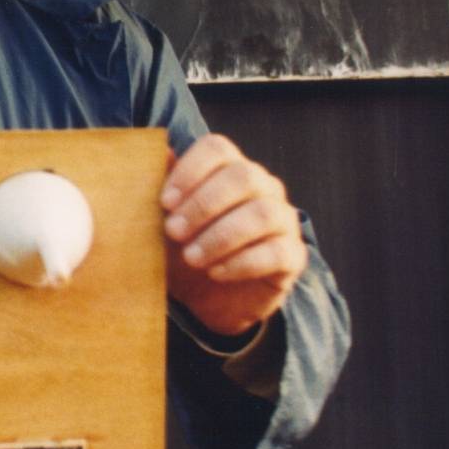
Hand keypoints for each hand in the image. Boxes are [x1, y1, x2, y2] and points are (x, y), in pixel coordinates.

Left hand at [159, 134, 305, 337]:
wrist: (205, 300)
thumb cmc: (184, 248)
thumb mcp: (162, 221)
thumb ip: (158, 187)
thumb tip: (155, 153)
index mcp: (229, 168)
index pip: (217, 148)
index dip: (190, 170)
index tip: (164, 203)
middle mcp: (262, 186)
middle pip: (242, 176)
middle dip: (203, 205)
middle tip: (172, 232)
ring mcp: (282, 219)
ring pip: (262, 213)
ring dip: (221, 236)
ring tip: (191, 257)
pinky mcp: (292, 255)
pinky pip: (276, 251)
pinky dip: (242, 263)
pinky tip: (216, 273)